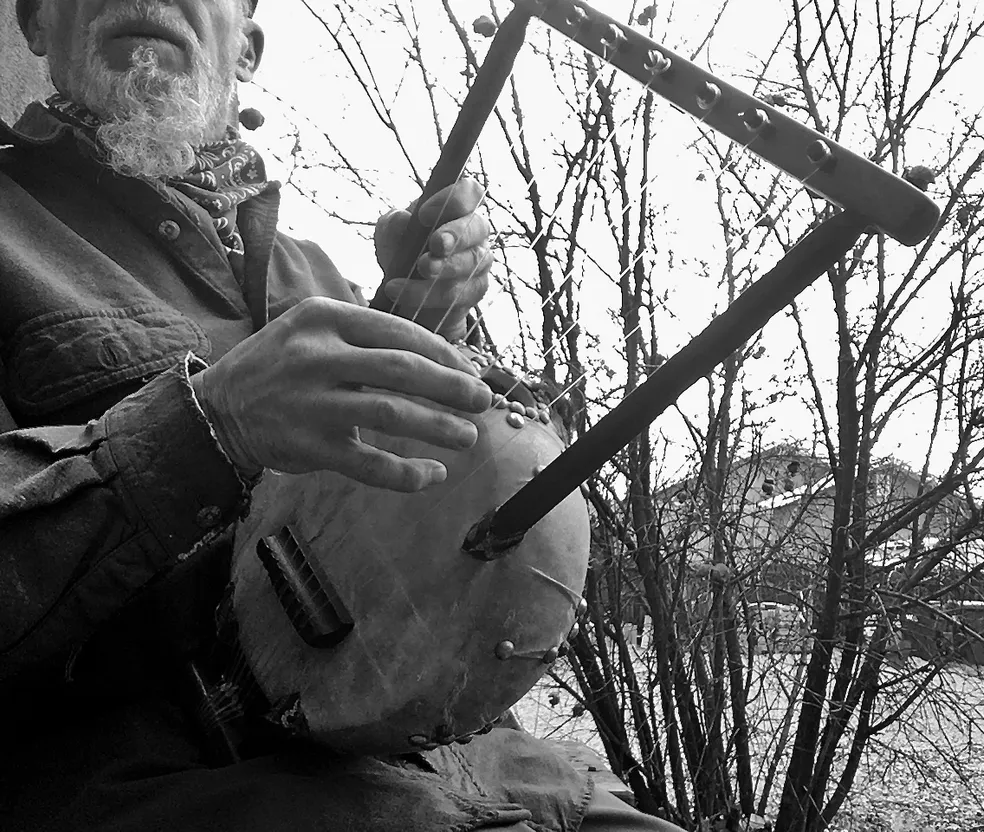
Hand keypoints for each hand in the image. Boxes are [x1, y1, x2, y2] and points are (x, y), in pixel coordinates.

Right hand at [191, 297, 492, 491]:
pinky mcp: (308, 446)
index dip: (443, 353)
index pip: (399, 332)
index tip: (470, 370)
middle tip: (483, 400)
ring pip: (391, 413)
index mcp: (324, 318)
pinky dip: (405, 473)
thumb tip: (442, 357)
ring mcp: (312, 403)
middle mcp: (318, 355)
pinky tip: (432, 475)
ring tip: (468, 437)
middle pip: (402, 369)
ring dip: (438, 427)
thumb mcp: (313, 329)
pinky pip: (368, 463)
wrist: (217, 408)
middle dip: (452, 386)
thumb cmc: (279, 365)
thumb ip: (366, 336)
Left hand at [374, 177, 492, 339]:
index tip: (424, 214)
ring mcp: (479, 263)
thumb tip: (403, 219)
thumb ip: (393, 224)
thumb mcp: (388, 235)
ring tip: (420, 269)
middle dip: (456, 235)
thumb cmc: (402, 252)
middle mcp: (475, 232)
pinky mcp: (475, 291)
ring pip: (470, 262)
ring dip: (444, 267)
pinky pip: (459, 293)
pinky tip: (401, 292)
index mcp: (457, 208)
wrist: (404, 294)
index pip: (469, 191)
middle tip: (435, 244)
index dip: (453, 198)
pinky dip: (428, 294)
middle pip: (477, 227)